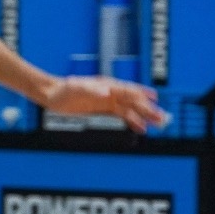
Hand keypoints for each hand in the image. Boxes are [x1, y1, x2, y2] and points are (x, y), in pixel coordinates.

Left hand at [36, 75, 168, 132]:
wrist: (52, 95)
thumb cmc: (64, 89)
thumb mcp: (77, 87)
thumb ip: (92, 89)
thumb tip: (107, 92)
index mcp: (107, 86)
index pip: (129, 91)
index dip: (143, 95)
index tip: (155, 99)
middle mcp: (110, 93)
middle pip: (134, 102)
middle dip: (149, 109)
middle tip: (162, 118)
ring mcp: (108, 102)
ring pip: (131, 110)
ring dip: (144, 116)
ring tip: (156, 124)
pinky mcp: (103, 110)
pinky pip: (122, 116)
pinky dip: (133, 121)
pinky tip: (140, 127)